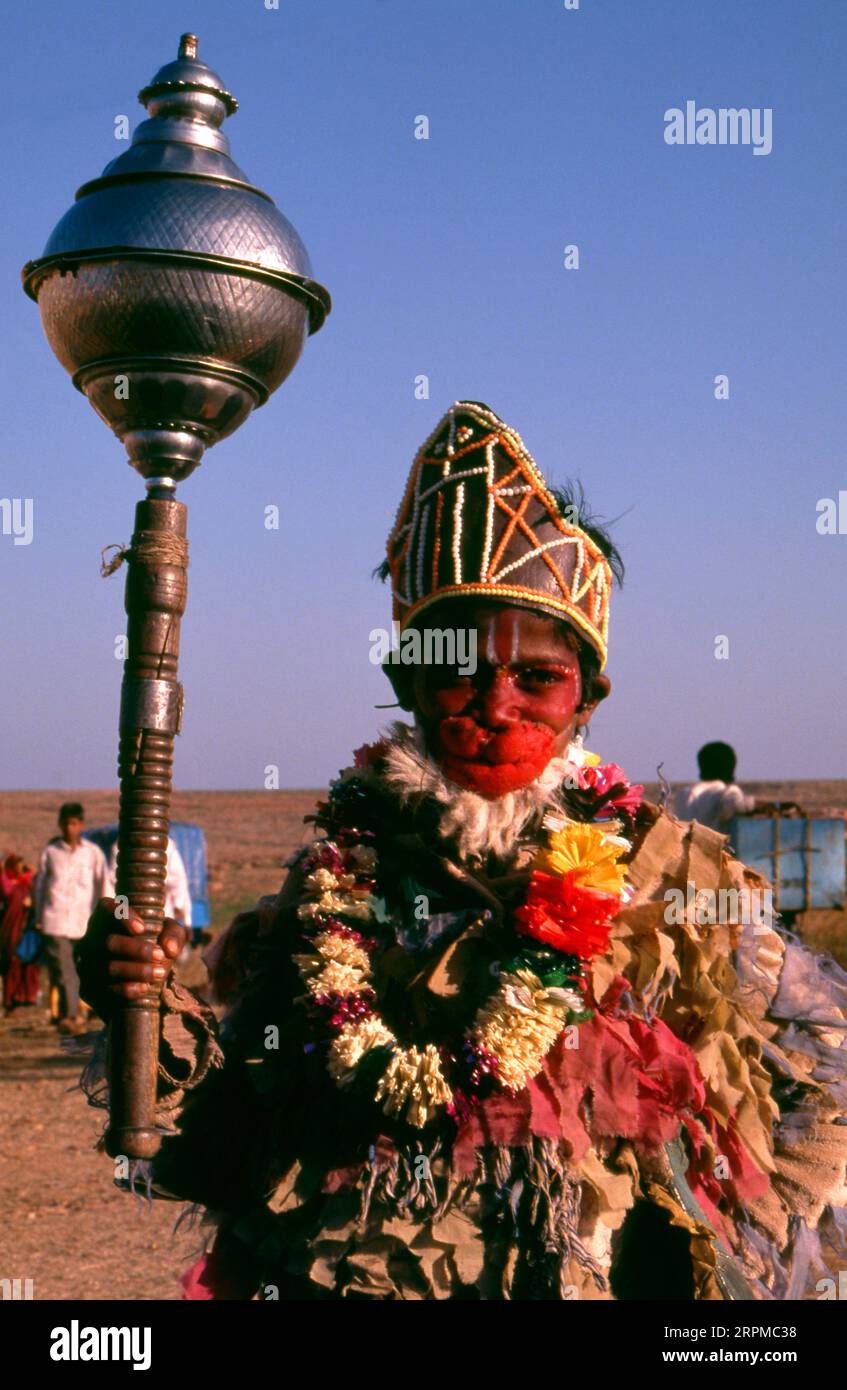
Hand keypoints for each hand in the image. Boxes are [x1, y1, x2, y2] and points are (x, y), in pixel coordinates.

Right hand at [75, 896, 189, 1022]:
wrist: (142, 982)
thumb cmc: (155, 947)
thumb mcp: (169, 936)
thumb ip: (174, 934)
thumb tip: (168, 948)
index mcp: (106, 919)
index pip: (105, 907)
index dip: (121, 916)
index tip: (142, 929)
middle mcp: (91, 939)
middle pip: (108, 942)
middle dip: (137, 950)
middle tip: (160, 955)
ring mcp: (86, 965)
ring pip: (107, 968)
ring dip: (136, 971)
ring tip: (160, 974)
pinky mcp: (87, 988)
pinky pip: (103, 990)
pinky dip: (125, 990)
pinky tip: (143, 989)